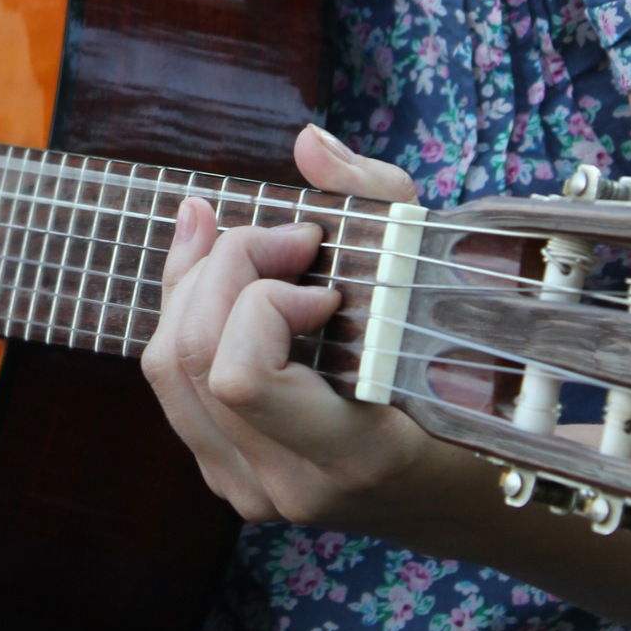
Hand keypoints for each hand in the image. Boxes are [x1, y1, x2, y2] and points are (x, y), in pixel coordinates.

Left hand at [140, 122, 428, 527]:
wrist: (463, 482)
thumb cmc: (465, 370)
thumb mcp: (437, 274)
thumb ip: (376, 198)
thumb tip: (307, 144)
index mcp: (352, 455)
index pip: (242, 378)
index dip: (265, 301)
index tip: (324, 276)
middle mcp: (286, 483)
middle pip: (191, 358)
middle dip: (228, 268)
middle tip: (290, 241)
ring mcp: (248, 487)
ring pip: (165, 369)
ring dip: (200, 285)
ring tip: (257, 250)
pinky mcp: (226, 472)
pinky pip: (170, 383)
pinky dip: (189, 313)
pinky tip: (225, 276)